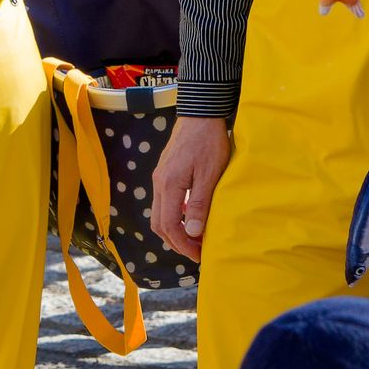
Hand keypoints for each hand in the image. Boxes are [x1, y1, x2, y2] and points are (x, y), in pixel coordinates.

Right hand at [150, 115, 232, 262]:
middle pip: (159, 224)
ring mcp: (159, 178)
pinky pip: (163, 203)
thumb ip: (199, 204)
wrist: (200, 113)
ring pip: (159, 214)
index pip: (169, 226)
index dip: (183, 245)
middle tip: (197, 253)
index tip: (200, 254)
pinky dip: (173, 217)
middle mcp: (159, 183)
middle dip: (176, 243)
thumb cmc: (209, 142)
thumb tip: (192, 233)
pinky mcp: (164, 173)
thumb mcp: (209, 175)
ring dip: (174, 231)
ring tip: (194, 239)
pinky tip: (189, 218)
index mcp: (169, 185)